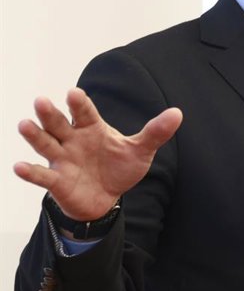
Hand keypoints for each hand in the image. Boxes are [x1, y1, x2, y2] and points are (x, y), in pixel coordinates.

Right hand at [13, 88, 181, 221]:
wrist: (107, 197)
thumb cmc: (119, 167)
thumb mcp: (141, 150)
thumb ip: (155, 132)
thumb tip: (178, 113)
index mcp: (92, 128)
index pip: (85, 113)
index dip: (79, 104)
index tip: (73, 93)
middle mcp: (73, 140)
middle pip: (59, 124)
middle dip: (50, 114)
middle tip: (41, 101)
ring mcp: (62, 160)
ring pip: (45, 144)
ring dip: (34, 135)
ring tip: (24, 124)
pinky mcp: (56, 181)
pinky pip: (42, 176)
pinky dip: (30, 172)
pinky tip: (19, 167)